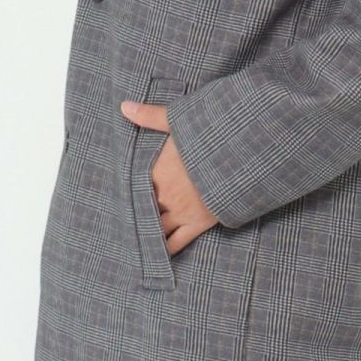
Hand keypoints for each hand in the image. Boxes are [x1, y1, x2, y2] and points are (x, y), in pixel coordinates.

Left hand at [119, 100, 218, 253]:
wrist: (245, 155)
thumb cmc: (212, 136)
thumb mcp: (180, 121)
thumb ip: (150, 116)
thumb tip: (123, 105)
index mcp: (155, 170)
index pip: (131, 185)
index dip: (123, 191)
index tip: (115, 196)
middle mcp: (163, 195)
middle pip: (140, 210)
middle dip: (133, 214)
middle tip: (120, 221)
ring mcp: (179, 212)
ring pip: (154, 229)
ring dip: (145, 233)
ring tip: (135, 239)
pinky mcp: (198, 224)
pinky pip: (176, 243)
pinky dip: (164, 250)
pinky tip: (156, 255)